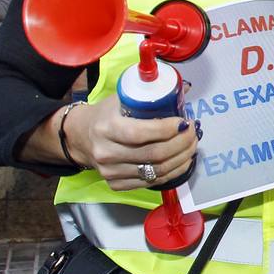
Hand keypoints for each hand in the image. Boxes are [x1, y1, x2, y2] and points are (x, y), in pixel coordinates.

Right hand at [64, 95, 198, 190]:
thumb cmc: (107, 114)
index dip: (168, 129)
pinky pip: (152, 182)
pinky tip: (182, 160)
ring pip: (157, 170)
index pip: (141, 133)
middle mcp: (106, 152)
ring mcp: (110, 172)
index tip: (184, 122)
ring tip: (192, 144)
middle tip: (193, 132)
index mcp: (106, 127)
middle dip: (182, 143)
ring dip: (182, 158)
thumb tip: (185, 88)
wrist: (81, 137)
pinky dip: (173, 171)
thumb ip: (151, 94)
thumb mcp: (122, 98)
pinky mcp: (116, 184)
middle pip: (154, 154)